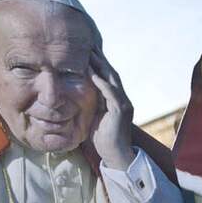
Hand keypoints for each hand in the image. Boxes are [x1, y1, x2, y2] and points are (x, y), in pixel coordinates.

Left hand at [88, 49, 134, 170]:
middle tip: (89, 45)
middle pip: (111, 74)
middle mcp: (122, 99)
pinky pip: (110, 93)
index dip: (99, 64)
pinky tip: (92, 73)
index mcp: (117, 100)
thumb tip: (78, 96)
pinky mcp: (120, 111)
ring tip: (89, 53)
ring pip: (112, 80)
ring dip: (101, 66)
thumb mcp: (95, 118)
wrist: (115, 157)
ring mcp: (123, 104)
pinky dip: (101, 82)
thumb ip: (92, 105)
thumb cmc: (103, 140)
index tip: (88, 52)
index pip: (108, 77)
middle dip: (100, 59)